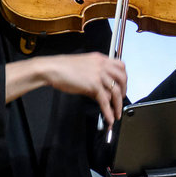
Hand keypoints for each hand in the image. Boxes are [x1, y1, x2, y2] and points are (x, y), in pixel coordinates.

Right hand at [7, 53, 126, 124]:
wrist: (51, 69)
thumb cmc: (63, 68)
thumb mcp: (83, 68)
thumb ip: (95, 77)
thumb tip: (101, 92)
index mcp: (100, 59)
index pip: (120, 66)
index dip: (124, 78)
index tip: (123, 86)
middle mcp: (102, 65)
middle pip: (123, 78)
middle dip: (124, 92)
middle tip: (121, 101)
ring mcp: (98, 74)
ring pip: (116, 91)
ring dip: (118, 105)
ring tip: (116, 114)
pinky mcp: (93, 84)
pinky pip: (105, 100)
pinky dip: (108, 111)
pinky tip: (109, 117)